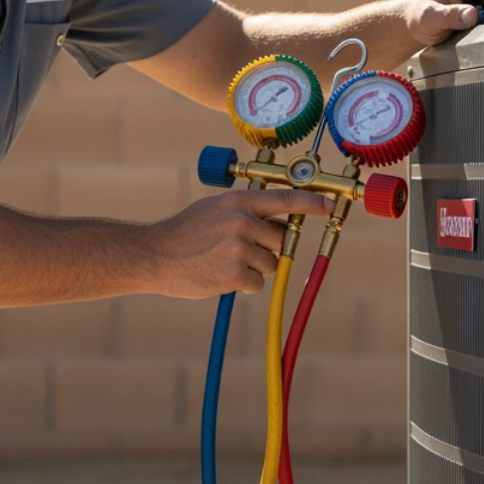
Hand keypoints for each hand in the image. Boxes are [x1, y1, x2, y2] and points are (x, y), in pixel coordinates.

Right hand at [148, 189, 334, 297]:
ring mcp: (239, 248)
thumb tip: (278, 222)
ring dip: (252, 268)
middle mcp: (242, 221)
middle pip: (280, 239)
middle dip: (266, 248)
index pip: (285, 199)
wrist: (154, 255)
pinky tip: (219, 275)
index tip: (330, 205)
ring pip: (269, 264)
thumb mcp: (215, 208)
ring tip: (222, 261)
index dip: (311, 202)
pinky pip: (256, 283)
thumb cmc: (184, 233)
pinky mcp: (235, 274)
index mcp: (238, 201)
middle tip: (238, 250)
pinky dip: (242, 284)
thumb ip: (244, 210)